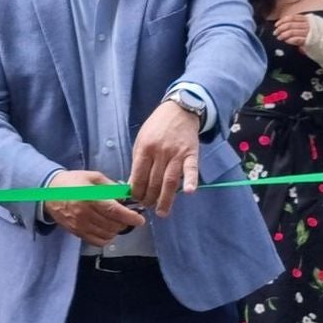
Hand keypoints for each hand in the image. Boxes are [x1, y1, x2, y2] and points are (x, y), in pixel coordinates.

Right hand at [44, 170, 144, 244]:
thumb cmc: (73, 182)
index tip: (140, 220)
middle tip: (127, 215)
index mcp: (90, 198)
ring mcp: (80, 226)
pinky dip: (107, 237)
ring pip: (107, 235)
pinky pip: (97, 241)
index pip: (114, 211)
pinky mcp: (77, 233)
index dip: (130, 217)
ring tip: (116, 220)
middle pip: (113, 225)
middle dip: (125, 222)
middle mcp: (85, 214)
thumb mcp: (93, 177)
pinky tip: (107, 229)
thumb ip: (110, 187)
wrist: (48, 193)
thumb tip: (125, 197)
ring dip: (116, 229)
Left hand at [129, 101, 199, 216]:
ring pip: (169, 180)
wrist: (178, 111)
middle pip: (153, 181)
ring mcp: (176, 153)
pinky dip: (191, 180)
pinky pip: (191, 169)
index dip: (136, 192)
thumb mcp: (141, 141)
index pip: (138, 176)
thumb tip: (131, 185)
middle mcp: (159, 152)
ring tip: (162, 212)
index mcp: (144, 149)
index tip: (136, 201)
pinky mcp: (191, 153)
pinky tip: (190, 192)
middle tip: (148, 207)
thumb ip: (138, 163)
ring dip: (165, 199)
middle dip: (149, 198)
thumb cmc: (157, 127)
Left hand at [272, 12, 311, 48]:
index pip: (291, 17)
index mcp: (306, 19)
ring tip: (279, 37)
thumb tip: (285, 25)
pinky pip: (296, 39)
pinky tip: (286, 41)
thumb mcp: (308, 25)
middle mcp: (307, 25)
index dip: (282, 21)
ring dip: (283, 35)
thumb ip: (299, 24)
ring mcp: (308, 33)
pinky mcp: (309, 41)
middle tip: (275, 32)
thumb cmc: (316, 34)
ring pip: (292, 31)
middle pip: (290, 24)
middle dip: (280, 28)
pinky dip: (290, 40)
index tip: (276, 25)